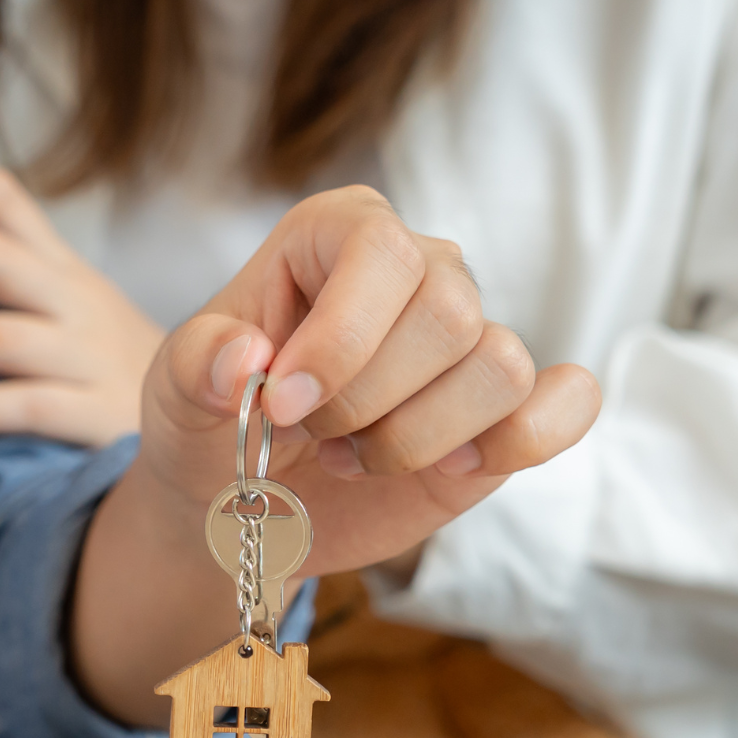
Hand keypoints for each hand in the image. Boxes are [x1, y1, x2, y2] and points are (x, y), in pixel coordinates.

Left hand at [71, 186, 599, 720]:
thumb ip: (195, 366)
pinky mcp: (501, 412)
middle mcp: (419, 271)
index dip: (342, 338)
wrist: (239, 503)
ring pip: (499, 368)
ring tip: (355, 456)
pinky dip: (523, 441)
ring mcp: (466, 341)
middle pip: (450, 314)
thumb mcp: (172, 396)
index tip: (281, 406)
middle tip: (311, 436)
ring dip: (416, 439)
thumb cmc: (208, 425)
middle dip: (369, 402)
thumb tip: (243, 360)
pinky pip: (564, 404)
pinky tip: (451, 469)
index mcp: (337, 234)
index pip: (383, 252)